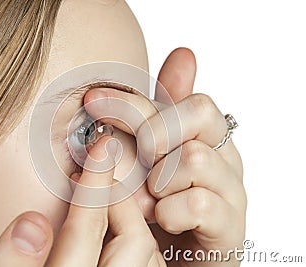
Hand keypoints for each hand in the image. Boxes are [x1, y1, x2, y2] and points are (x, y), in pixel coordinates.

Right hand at [0, 137, 163, 266]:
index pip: (87, 231)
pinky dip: (138, 244)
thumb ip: (11, 265)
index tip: (100, 149)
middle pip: (132, 241)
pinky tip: (117, 235)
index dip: (94, 184)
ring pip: (147, 256)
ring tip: (109, 201)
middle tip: (101, 176)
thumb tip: (32, 223)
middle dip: (119, 201)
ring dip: (132, 221)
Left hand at [83, 48, 245, 265]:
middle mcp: (223, 157)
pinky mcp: (230, 229)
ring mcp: (229, 192)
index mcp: (204, 136)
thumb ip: (158, 112)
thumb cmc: (157, 206)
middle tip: (133, 157)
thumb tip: (183, 54)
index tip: (92, 100)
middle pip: (197, 114)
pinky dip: (170, 210)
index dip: (133, 98)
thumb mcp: (148, 156)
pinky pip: (200, 203)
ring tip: (144, 200)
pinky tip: (160, 218)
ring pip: (196, 159)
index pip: (181, 97)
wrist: (172, 260)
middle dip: (151, 132)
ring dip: (157, 180)